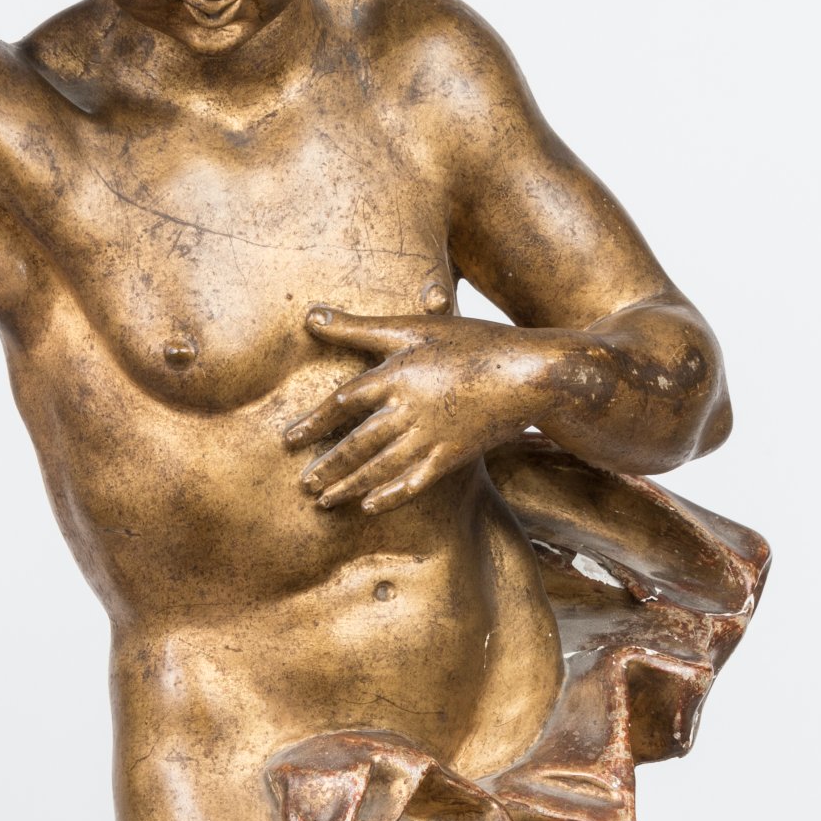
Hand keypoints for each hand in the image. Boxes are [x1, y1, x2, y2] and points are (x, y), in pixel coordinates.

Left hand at [284, 307, 550, 513]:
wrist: (530, 372)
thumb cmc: (471, 342)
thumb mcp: (413, 326)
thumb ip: (358, 327)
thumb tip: (309, 315)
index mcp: (395, 375)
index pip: (342, 403)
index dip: (314, 422)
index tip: (290, 439)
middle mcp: (408, 409)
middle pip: (356, 443)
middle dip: (328, 466)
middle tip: (305, 484)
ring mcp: (430, 436)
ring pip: (380, 467)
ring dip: (350, 485)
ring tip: (326, 500)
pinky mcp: (452, 456)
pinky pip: (414, 482)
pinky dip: (390, 496)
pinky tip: (370, 506)